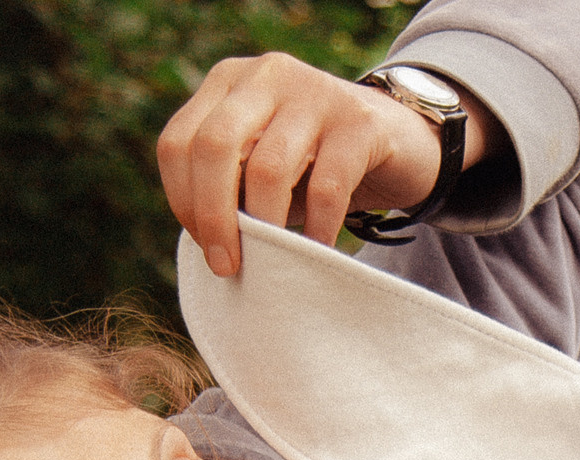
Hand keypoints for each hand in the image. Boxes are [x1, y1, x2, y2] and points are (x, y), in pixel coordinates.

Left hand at [157, 53, 498, 277]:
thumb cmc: (317, 165)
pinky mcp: (359, 121)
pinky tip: (317, 250)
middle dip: (213, 215)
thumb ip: (230, 185)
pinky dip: (317, 229)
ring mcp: (314, 92)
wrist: (401, 140)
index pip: (179, 142)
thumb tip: (206, 238)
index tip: (205, 245)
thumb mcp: (263, 164)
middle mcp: (266, 75)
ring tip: (272, 262)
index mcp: (228, 82)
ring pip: (268, 168)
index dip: (183, 201)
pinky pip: (326, 187)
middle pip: (214, 146)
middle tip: (226, 264)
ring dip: (264, 226)